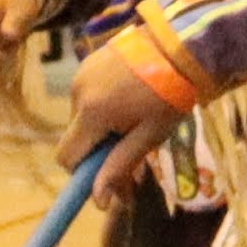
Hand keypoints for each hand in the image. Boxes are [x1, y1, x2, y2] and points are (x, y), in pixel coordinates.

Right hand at [59, 35, 190, 204]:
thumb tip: (98, 203)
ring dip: (103, 129)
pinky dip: (104, 107)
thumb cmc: (170, 94)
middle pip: (77, 139)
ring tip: (137, 122)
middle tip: (135, 160)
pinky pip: (89, 96)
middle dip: (99, 153)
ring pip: (84, 118)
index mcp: (91, 114)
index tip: (109, 179)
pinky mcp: (89, 62)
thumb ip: (119, 168)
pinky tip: (131, 101)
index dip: (83, 174)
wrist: (180, 44)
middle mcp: (77, 94)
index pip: (66, 158)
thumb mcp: (148, 137)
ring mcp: (81, 75)